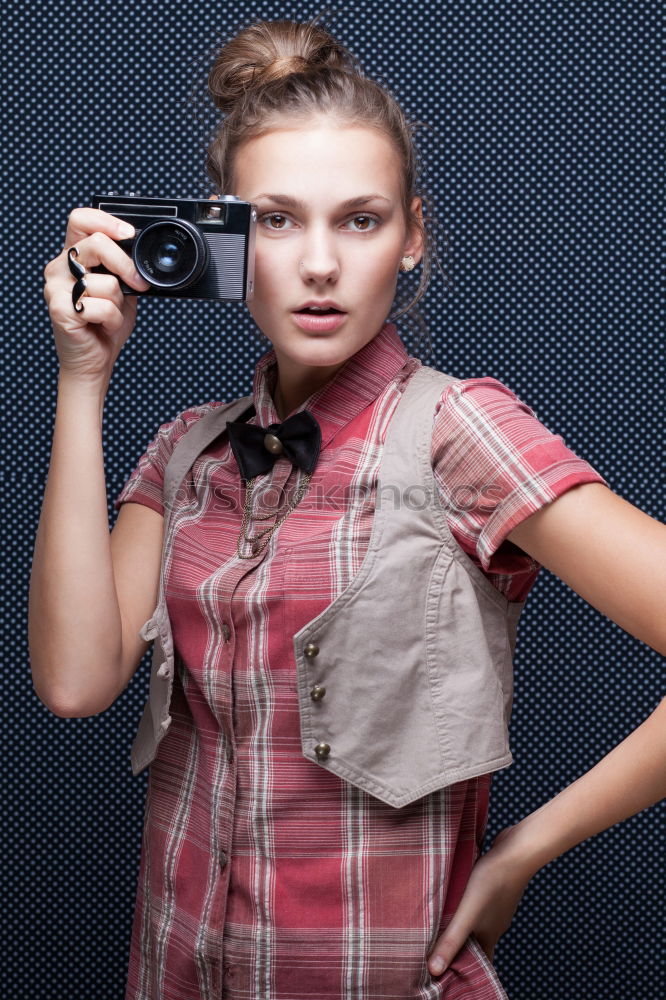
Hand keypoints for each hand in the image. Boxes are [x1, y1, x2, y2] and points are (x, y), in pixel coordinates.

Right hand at [43, 207, 149, 386]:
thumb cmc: (105, 326)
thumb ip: (124, 269)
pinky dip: (112, 320)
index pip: (81, 219)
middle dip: (125, 264)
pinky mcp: (60, 309)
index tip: (129, 234)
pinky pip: (101, 306)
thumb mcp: (121, 290)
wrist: (94, 361)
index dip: (106, 220)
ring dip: (119, 303)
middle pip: (95, 243)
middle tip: (138, 283)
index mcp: (73, 258)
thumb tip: (141, 253)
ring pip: (105, 281)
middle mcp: (60, 268)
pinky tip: (103, 326)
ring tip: (110, 315)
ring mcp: (56, 287)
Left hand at [427, 825, 529, 976]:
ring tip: (440, 923)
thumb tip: (434, 971)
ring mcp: (496, 904)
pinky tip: (455, 896)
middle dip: (459, 947)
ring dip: (461, 924)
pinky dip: (466, 905)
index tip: (448, 975)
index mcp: (489, 935)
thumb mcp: (467, 912)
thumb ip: (451, 939)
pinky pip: (478, 902)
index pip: (479, 963)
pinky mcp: (494, 886)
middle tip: (437, 949)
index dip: (465, 971)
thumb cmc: (493, 881)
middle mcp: (495, 923)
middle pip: (476, 942)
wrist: (517, 851)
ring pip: (476, 920)